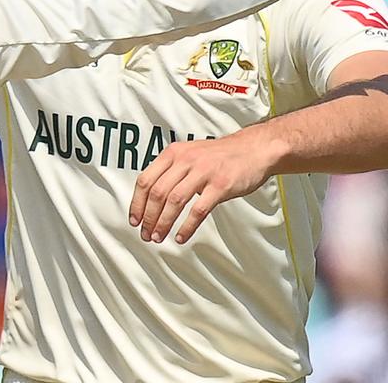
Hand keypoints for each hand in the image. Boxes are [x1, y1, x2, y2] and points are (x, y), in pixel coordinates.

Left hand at [128, 133, 275, 243]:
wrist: (253, 149)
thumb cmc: (219, 156)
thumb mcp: (189, 154)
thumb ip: (170, 171)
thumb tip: (150, 199)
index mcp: (173, 153)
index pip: (145, 180)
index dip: (136, 203)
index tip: (134, 220)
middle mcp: (185, 160)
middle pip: (157, 193)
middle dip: (149, 218)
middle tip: (146, 234)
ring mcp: (203, 172)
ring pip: (174, 202)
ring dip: (163, 223)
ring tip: (159, 237)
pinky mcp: (220, 185)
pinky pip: (198, 210)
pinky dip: (187, 226)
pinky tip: (181, 237)